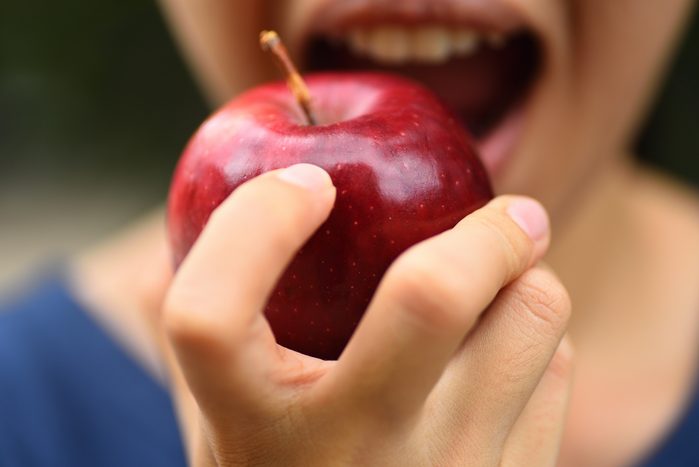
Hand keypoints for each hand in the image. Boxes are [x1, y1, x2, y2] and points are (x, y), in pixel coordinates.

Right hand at [160, 163, 572, 465]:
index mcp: (247, 430)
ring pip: (532, 317)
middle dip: (485, 228)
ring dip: (526, 278)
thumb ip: (207, 336)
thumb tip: (186, 235)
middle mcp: (348, 456)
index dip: (253, 225)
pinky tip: (504, 359)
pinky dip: (536, 337)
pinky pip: (556, 367)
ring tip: (504, 285)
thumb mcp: (221, 423)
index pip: (207, 316)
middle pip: (430, 297)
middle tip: (510, 210)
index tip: (307, 184)